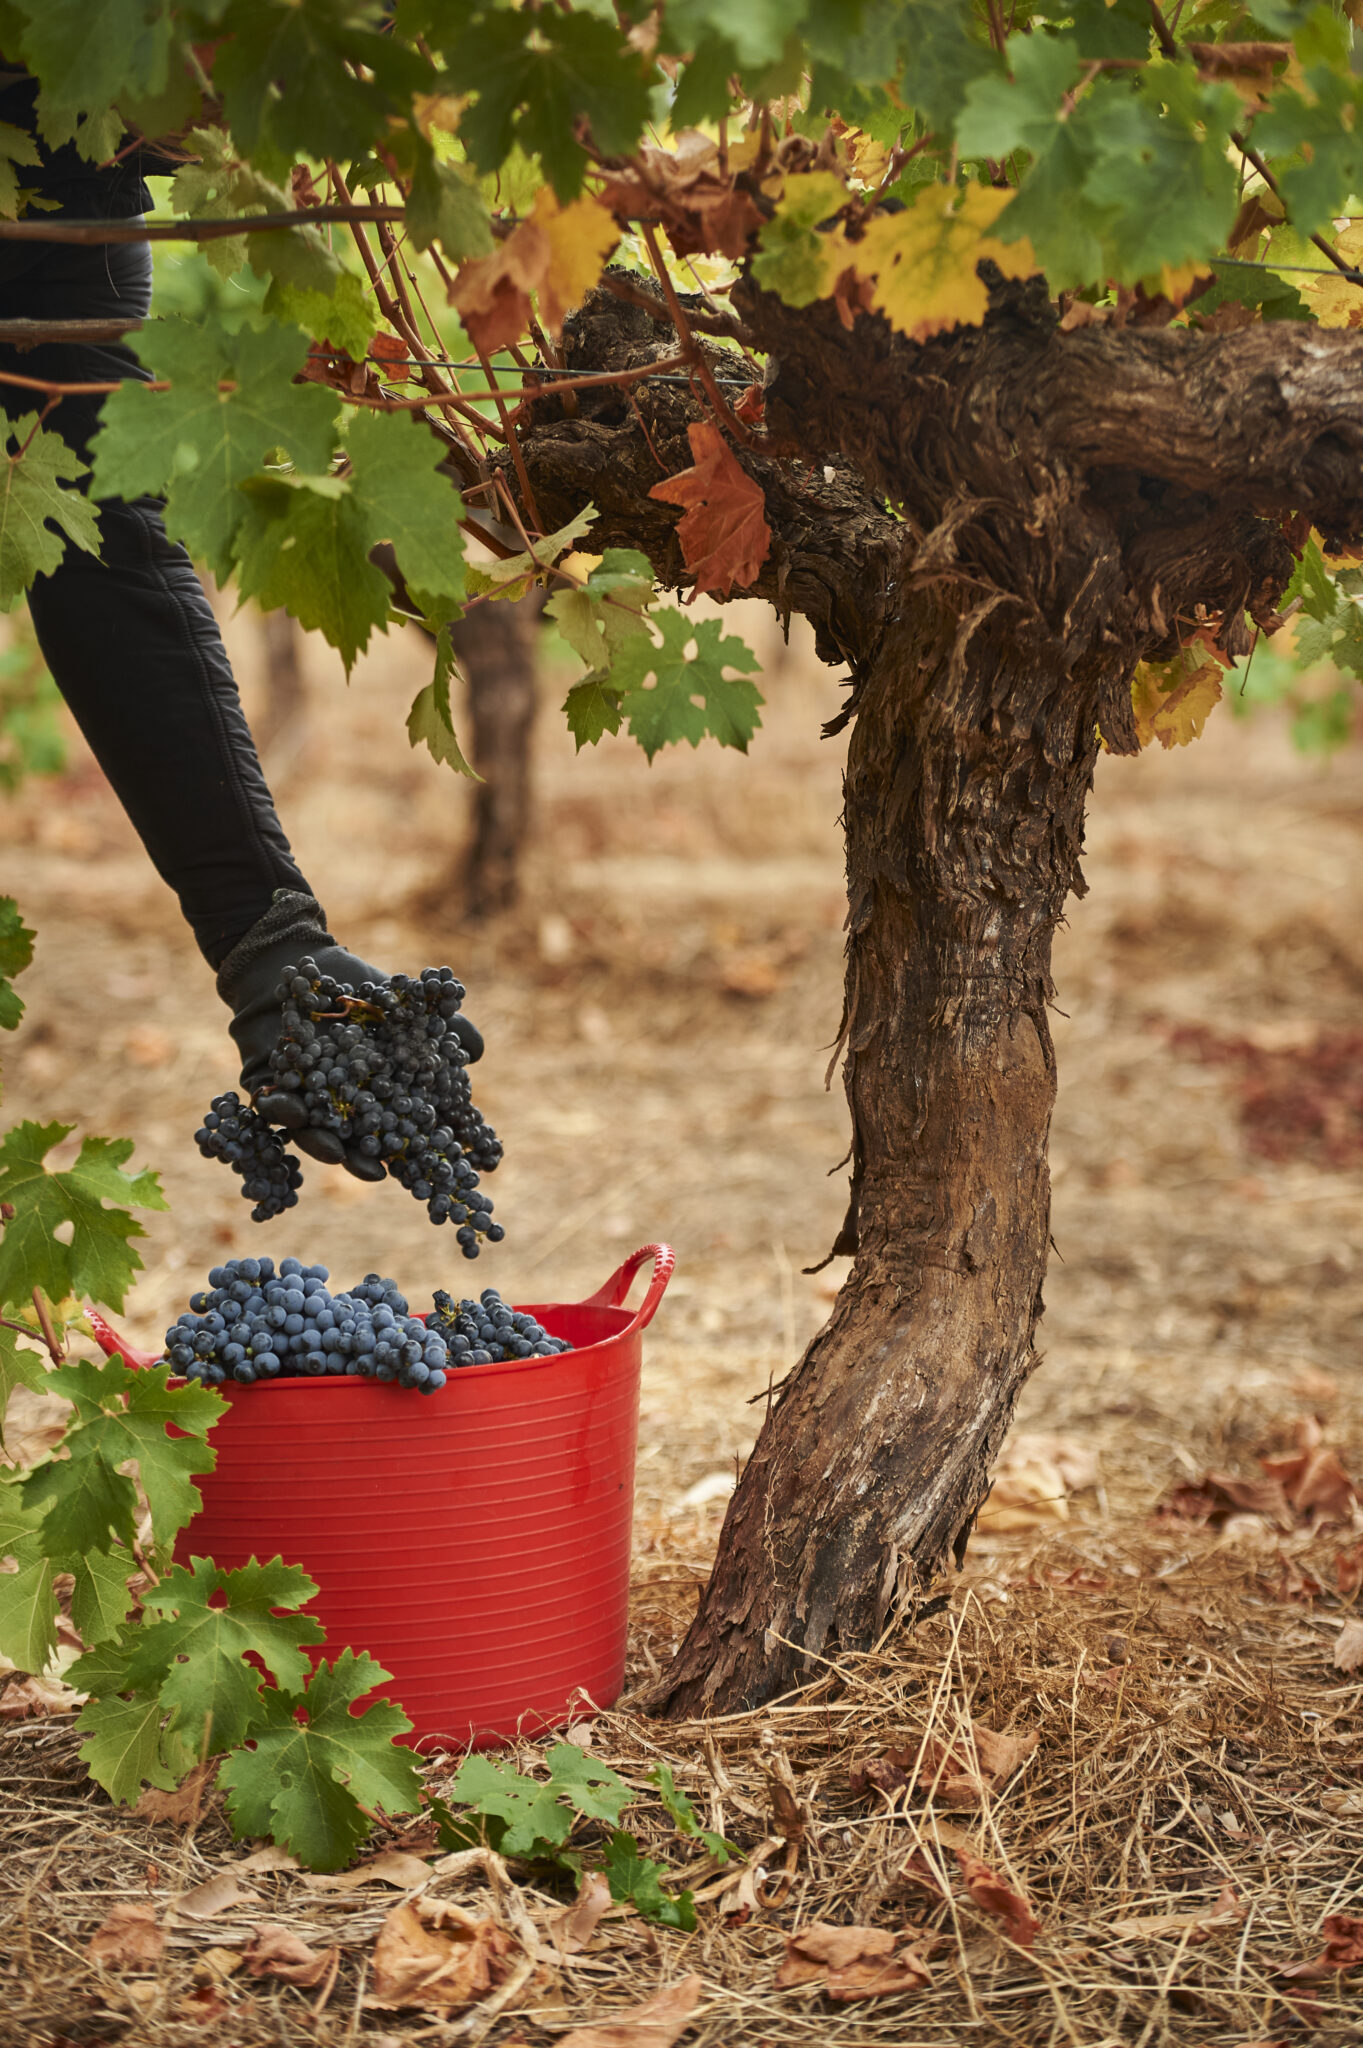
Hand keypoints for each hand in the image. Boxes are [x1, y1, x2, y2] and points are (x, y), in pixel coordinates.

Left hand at [216, 892, 481, 1182]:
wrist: (302, 962)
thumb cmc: (360, 988)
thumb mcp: (408, 1004)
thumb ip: (444, 1027)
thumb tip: (476, 1052)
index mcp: (382, 1094)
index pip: (401, 1133)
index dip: (416, 1154)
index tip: (433, 1171)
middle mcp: (345, 1106)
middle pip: (356, 1146)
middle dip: (363, 1162)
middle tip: (373, 1172)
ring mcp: (308, 1101)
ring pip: (314, 1133)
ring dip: (321, 1144)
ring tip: (331, 1151)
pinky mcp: (272, 1088)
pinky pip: (274, 1105)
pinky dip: (278, 1108)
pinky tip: (276, 1105)